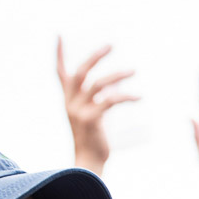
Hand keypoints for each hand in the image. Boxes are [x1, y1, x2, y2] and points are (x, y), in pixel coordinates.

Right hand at [57, 39, 137, 171]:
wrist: (88, 164)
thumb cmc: (93, 140)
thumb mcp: (92, 116)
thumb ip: (98, 100)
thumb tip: (114, 84)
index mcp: (68, 101)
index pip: (59, 73)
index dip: (59, 54)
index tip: (60, 35)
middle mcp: (70, 103)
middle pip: (80, 72)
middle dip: (95, 56)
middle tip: (112, 45)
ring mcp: (79, 111)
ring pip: (98, 84)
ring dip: (118, 75)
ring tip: (134, 71)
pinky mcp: (92, 120)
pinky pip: (110, 101)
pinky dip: (126, 96)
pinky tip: (138, 96)